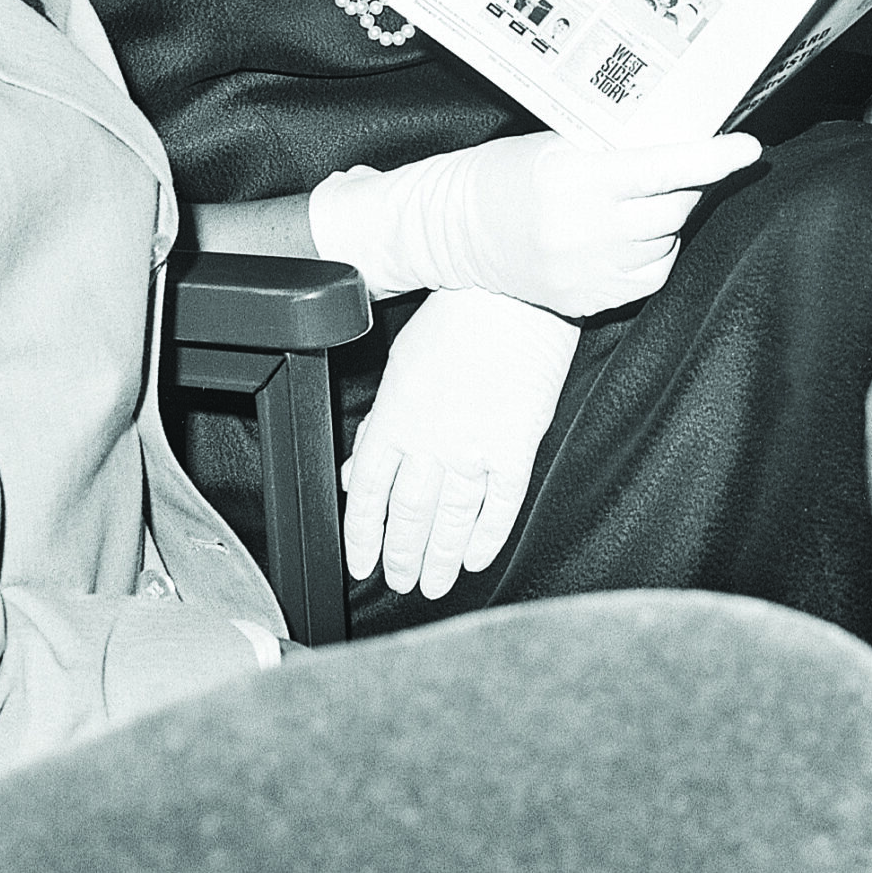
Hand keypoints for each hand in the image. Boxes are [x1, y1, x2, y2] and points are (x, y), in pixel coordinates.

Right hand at [309, 130, 759, 317]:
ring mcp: (585, 270)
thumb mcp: (556, 144)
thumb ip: (614, 147)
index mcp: (575, 178)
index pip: (661, 169)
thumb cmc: (509, 173)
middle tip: (685, 165)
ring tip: (637, 201)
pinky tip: (631, 235)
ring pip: (666, 242)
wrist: (453, 230)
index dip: (711, 159)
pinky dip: (654, 252)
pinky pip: (651, 276)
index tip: (749, 149)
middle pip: (673, 208)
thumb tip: (683, 137)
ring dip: (668, 219)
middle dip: (688, 185)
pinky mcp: (586, 300)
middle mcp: (582, 227)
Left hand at [341, 290, 578, 598]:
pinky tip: (478, 555)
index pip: (367, 495)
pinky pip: (500, 504)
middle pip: (409, 516)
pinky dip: (488, 535)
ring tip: (436, 584)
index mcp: (394, 418)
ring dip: (440, 559)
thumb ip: (379, 423)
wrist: (513, 288)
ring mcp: (474, 447)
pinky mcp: (517, 446)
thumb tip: (354, 468)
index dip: (363, 536)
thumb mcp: (402, 365)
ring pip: (451, 520)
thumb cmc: (457, 316)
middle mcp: (429, 440)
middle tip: (402, 582)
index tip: (363, 562)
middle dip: (402, 557)